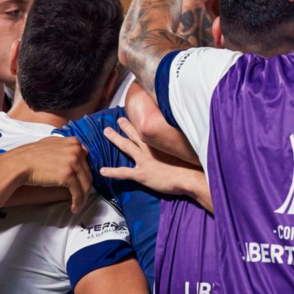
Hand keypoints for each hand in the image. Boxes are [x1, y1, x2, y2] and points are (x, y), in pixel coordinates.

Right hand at [12, 137, 92, 212]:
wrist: (20, 164)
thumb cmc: (32, 156)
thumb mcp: (51, 143)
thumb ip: (67, 146)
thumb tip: (83, 150)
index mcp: (74, 143)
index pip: (86, 162)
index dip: (84, 175)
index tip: (81, 184)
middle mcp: (76, 151)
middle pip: (88, 174)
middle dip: (85, 189)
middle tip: (81, 198)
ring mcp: (73, 162)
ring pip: (85, 184)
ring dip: (83, 198)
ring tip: (78, 205)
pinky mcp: (68, 175)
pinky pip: (78, 192)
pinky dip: (78, 202)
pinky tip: (74, 207)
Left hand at [98, 118, 212, 211]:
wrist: (190, 177)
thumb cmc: (191, 165)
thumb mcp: (186, 149)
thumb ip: (179, 144)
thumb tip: (181, 139)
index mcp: (161, 142)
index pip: (148, 130)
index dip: (141, 123)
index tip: (137, 115)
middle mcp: (150, 149)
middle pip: (135, 134)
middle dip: (125, 126)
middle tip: (118, 120)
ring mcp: (144, 160)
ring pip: (126, 146)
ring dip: (115, 138)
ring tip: (107, 132)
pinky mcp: (141, 174)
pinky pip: (123, 172)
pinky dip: (111, 171)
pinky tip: (102, 171)